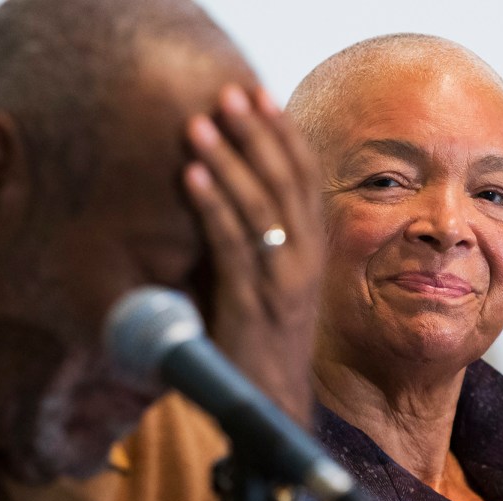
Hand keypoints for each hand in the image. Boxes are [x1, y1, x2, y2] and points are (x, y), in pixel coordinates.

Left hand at [183, 84, 323, 427]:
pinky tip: (192, 174)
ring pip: (261, 206)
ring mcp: (282, 282)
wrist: (271, 405)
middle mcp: (304, 260)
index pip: (303, 178)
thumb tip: (215, 194)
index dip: (283, 134)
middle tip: (230, 93)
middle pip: (286, 182)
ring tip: (200, 122)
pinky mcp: (251, 304)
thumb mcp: (263, 281)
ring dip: (230, 160)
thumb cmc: (259, 339)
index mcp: (310, 250)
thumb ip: (250, 241)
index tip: (260, 95)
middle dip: (257, 134)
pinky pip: (232, 245)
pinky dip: (212, 206)